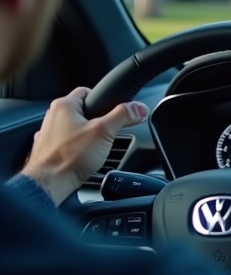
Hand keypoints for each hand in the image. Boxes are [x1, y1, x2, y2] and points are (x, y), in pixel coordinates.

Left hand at [21, 87, 148, 206]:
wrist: (50, 184)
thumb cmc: (70, 157)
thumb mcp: (104, 132)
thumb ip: (123, 116)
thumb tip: (139, 108)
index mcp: (64, 106)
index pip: (87, 91)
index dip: (103, 99)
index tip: (113, 109)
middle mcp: (52, 117)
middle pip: (81, 111)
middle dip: (96, 121)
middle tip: (107, 132)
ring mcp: (47, 134)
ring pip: (73, 128)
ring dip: (86, 135)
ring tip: (96, 148)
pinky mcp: (47, 150)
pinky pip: (66, 144)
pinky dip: (75, 148)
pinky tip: (83, 157)